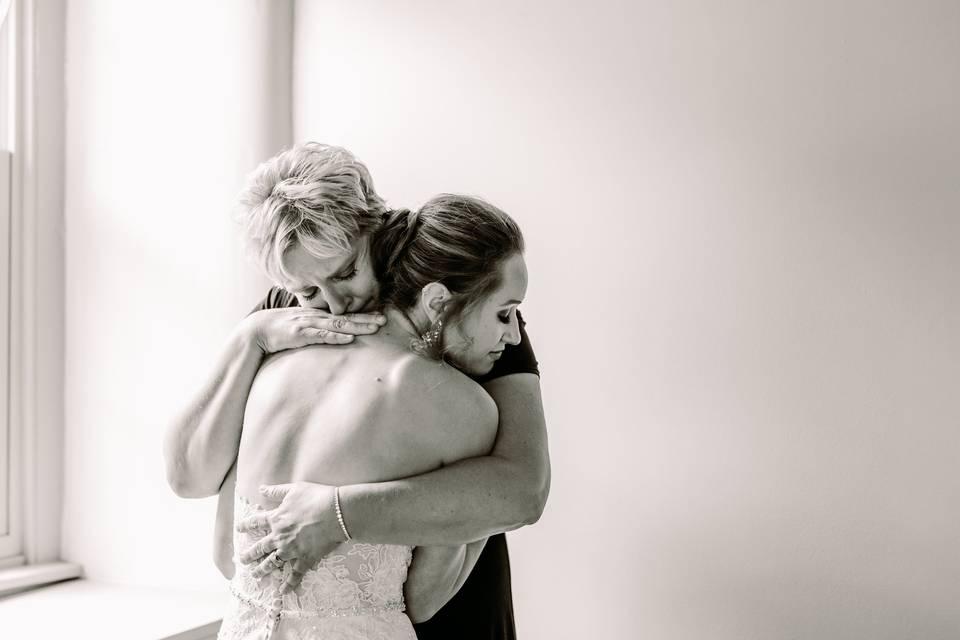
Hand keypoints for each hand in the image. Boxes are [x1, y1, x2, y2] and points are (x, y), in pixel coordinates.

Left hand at [236, 482, 345, 592]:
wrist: (335, 512)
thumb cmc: (316, 497)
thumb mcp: (294, 489)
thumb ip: (276, 491)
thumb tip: (261, 489)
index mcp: (276, 519)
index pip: (256, 522)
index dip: (246, 525)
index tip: (239, 529)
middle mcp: (279, 537)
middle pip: (260, 547)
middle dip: (250, 554)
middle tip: (242, 559)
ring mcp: (291, 550)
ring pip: (272, 562)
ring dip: (262, 570)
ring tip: (255, 575)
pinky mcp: (305, 559)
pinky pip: (295, 574)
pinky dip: (289, 584)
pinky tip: (283, 591)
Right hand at [242, 307, 385, 353]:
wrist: (256, 329)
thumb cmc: (280, 329)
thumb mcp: (301, 326)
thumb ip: (316, 328)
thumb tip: (331, 334)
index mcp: (318, 315)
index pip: (345, 315)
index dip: (363, 316)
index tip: (381, 317)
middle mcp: (316, 317)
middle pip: (346, 317)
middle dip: (366, 319)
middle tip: (385, 321)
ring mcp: (309, 324)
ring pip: (338, 325)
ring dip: (357, 326)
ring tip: (374, 328)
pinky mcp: (300, 334)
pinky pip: (321, 335)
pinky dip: (336, 336)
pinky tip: (349, 338)